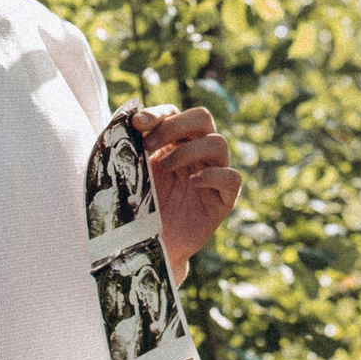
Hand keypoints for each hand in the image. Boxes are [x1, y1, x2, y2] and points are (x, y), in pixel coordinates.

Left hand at [137, 105, 240, 276]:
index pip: (175, 113)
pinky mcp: (223, 201)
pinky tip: (192, 183)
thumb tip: (127, 120)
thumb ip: (129, 146)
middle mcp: (197, 154)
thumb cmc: (136, 207)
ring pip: (219, 143)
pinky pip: (233, 178)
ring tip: (164, 166)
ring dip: (189, 150)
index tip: (136, 124)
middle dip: (175, 125)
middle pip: (203, 117)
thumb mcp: (130, 172)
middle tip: (149, 144)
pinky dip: (213, 176)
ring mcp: (213, 175)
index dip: (158, 113)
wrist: (145, 247)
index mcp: (175, 143)